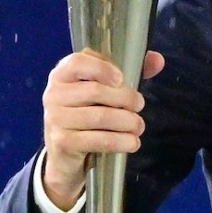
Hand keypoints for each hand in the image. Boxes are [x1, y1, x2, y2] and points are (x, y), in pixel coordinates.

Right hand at [38, 50, 163, 212]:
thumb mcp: (101, 91)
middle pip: (95, 91)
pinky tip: (133, 142)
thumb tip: (157, 60)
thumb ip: (127, 72)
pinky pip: (99, 140)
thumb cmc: (86, 113)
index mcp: (61, 75)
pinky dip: (121, 141)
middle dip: (126, 98)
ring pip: (101, 117)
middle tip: (139, 106)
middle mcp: (53, 94)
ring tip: (139, 126)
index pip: (77, 62)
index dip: (102, 68)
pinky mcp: (63, 142)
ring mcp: (56, 119)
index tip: (121, 79)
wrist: (63, 152)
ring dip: (128, 122)